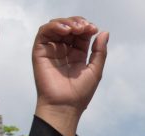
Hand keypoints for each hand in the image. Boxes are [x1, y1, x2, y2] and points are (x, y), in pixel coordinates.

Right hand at [32, 17, 106, 135]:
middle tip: (85, 27)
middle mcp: (63, 50)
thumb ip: (99, 51)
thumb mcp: (95, 70)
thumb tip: (104, 32)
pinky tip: (65, 30)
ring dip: (66, 23)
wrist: (65, 105)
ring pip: (56, 27)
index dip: (86, 28)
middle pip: (68, 28)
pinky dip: (54, 26)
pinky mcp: (40, 51)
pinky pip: (44, 32)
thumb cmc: (80, 92)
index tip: (93, 28)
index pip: (80, 34)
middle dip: (77, 23)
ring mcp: (51, 50)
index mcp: (77, 54)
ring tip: (76, 28)